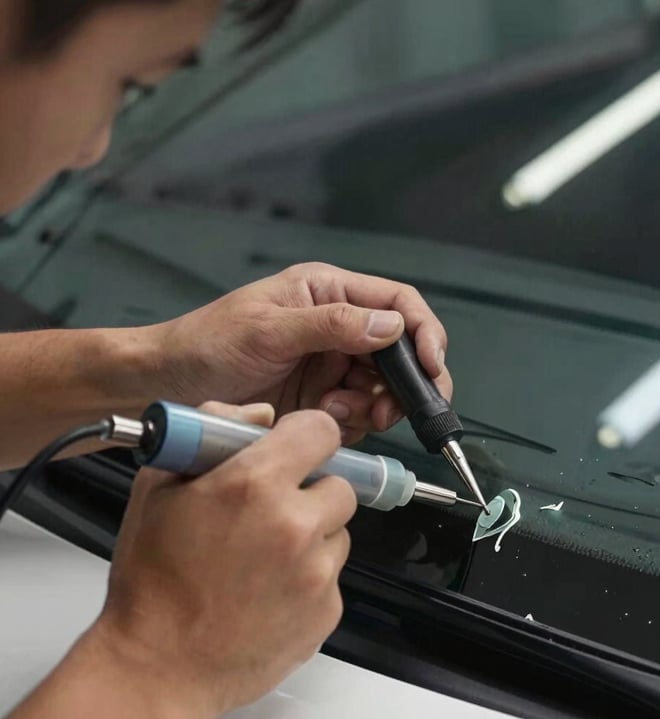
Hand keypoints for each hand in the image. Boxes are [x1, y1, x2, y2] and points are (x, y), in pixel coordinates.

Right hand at [92, 403, 356, 718]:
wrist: (159, 668)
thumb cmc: (153, 580)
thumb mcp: (159, 488)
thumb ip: (211, 433)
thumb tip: (260, 415)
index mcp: (254, 485)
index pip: (321, 431)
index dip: (307, 437)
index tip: (295, 449)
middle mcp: (297, 525)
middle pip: (340, 486)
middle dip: (311, 492)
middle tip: (273, 512)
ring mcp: (318, 573)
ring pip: (338, 534)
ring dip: (313, 537)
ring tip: (262, 561)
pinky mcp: (328, 612)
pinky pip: (331, 578)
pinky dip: (309, 580)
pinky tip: (267, 594)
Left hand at [153, 262, 452, 444]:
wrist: (166, 388)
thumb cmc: (206, 344)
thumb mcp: (268, 329)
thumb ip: (332, 325)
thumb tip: (392, 326)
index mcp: (328, 294)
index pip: (397, 304)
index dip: (423, 333)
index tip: (431, 366)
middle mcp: (337, 329)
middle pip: (400, 353)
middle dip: (403, 383)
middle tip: (388, 409)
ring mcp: (330, 367)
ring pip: (384, 389)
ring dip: (375, 406)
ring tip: (339, 411)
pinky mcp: (321, 402)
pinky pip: (359, 414)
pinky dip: (353, 422)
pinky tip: (325, 419)